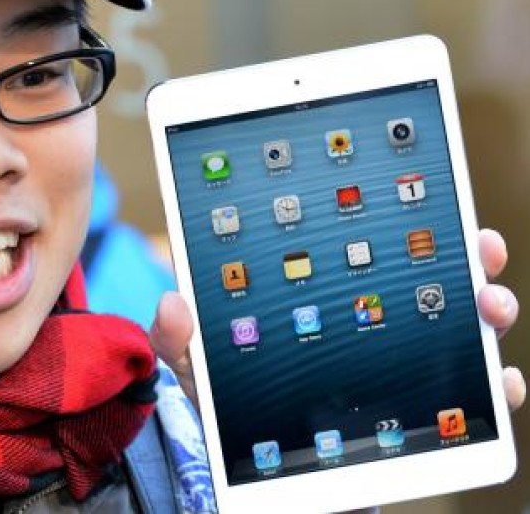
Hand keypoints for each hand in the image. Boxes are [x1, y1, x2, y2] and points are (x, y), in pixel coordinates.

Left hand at [148, 228, 525, 411]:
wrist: (261, 475)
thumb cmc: (237, 410)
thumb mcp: (203, 371)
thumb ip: (184, 341)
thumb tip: (171, 303)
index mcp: (319, 297)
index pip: (360, 246)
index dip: (391, 217)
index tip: (420, 193)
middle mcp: (370, 322)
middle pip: (424, 277)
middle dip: (461, 255)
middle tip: (478, 245)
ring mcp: (398, 363)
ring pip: (456, 326)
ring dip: (485, 308)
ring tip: (490, 305)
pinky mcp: (418, 414)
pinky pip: (466, 395)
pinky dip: (492, 385)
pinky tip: (501, 379)